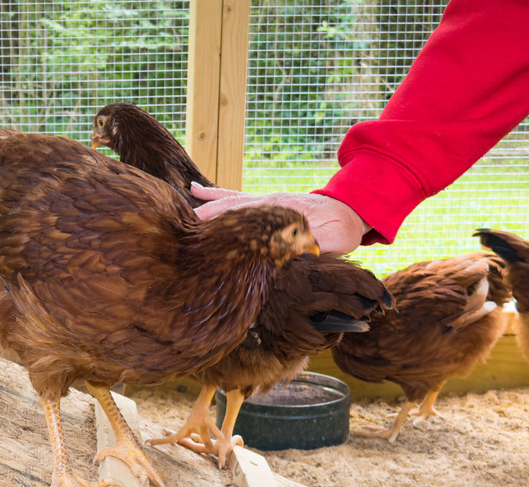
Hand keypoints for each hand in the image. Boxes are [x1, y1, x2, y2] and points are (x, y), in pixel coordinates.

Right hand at [192, 185, 368, 253]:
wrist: (350, 210)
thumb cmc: (340, 230)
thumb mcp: (328, 241)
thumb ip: (308, 246)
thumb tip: (288, 254)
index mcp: (277, 213)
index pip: (243, 219)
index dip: (221, 226)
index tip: (199, 236)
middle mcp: (265, 203)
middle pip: (228, 208)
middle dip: (204, 218)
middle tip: (179, 227)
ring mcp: (263, 201)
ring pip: (227, 201)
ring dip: (205, 205)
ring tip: (180, 205)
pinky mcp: (264, 203)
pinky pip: (235, 197)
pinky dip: (215, 194)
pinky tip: (196, 190)